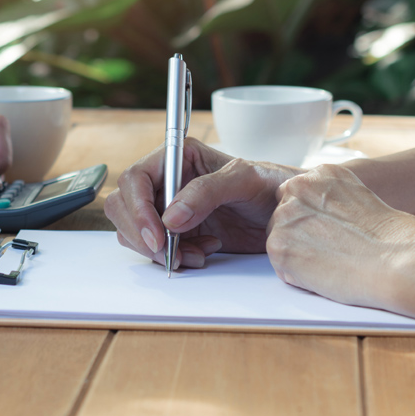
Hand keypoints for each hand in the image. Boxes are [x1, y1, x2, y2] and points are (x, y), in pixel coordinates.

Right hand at [105, 138, 301, 268]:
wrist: (290, 214)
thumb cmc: (272, 185)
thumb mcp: (245, 179)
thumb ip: (207, 191)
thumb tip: (171, 216)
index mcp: (177, 157)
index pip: (135, 178)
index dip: (137, 208)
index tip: (157, 235)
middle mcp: (167, 181)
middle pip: (124, 207)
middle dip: (144, 234)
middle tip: (170, 253)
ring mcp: (169, 208)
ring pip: (135, 231)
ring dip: (160, 250)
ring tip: (197, 253)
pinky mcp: (177, 233)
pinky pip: (155, 249)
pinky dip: (174, 258)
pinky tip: (203, 253)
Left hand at [267, 164, 414, 309]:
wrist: (396, 261)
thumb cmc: (389, 238)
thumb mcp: (358, 197)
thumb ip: (330, 198)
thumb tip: (318, 215)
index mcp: (319, 173)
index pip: (296, 196)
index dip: (310, 219)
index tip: (328, 232)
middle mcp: (297, 188)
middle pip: (284, 216)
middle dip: (301, 235)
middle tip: (331, 250)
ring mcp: (285, 216)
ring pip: (280, 239)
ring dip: (299, 254)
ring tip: (331, 260)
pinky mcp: (279, 246)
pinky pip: (281, 264)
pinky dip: (298, 275)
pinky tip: (324, 271)